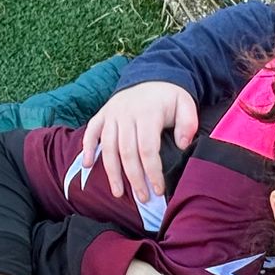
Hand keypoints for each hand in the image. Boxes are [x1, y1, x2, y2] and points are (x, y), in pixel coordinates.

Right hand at [81, 81, 196, 203]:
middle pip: (127, 152)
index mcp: (147, 113)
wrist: (152, 76)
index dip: (152, 171)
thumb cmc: (169, 97)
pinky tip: (87, 165)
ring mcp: (112, 114)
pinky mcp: (103, 114)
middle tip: (142, 198)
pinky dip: (88, 148)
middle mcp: (126, 114)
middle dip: (134, 178)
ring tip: (118, 193)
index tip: (158, 189)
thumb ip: (187, 123)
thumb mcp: (185, 104)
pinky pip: (92, 131)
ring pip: (108, 147)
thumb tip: (182, 145)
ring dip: (112, 172)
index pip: (147, 148)